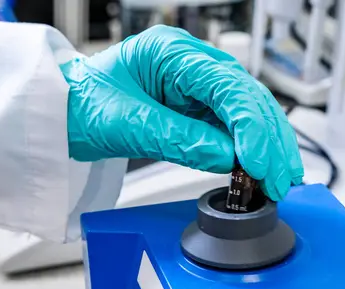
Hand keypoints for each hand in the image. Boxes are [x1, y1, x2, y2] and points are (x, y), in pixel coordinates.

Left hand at [61, 25, 303, 200]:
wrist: (63, 113)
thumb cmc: (81, 104)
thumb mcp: (126, 123)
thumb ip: (180, 139)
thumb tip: (229, 158)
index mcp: (172, 53)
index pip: (228, 86)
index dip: (251, 126)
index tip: (260, 163)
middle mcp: (193, 65)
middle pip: (248, 98)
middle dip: (270, 140)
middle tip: (281, 178)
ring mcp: (199, 87)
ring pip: (249, 113)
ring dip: (269, 147)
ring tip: (280, 180)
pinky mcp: (199, 110)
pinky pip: (233, 129)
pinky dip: (251, 151)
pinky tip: (263, 170)